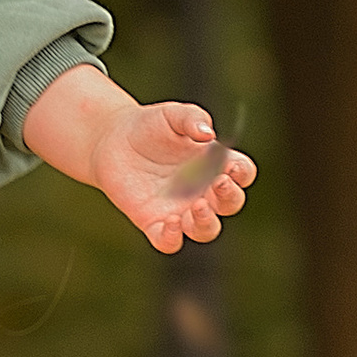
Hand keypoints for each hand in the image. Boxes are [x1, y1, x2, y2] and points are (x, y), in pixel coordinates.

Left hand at [91, 99, 255, 253]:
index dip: (243, 173)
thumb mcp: (172, 115)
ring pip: (206, 230)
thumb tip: (207, 134)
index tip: (232, 167)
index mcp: (214, 164)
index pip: (242, 173)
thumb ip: (192, 118)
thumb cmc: (150, 125)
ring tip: (197, 206)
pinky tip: (171, 223)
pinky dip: (173, 238)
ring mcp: (180, 209)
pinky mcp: (154, 222)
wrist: (113, 140)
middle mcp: (202, 190)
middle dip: (230, 197)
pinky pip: (169, 242)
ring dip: (207, 222)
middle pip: (230, 204)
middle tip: (218, 183)